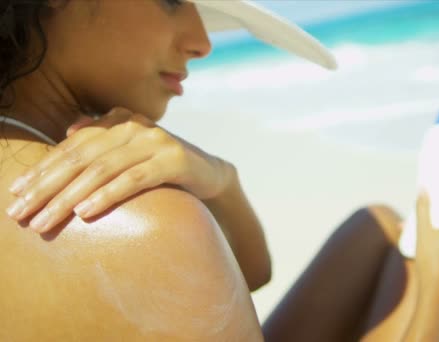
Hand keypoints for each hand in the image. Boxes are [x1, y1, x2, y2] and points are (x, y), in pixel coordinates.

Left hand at [6, 107, 233, 232]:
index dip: (41, 169)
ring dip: (69, 197)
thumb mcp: (131, 154)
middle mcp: (133, 127)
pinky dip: (107, 195)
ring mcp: (155, 141)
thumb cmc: (163, 168)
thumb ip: (104, 142)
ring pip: (102, 169)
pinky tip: (85, 213)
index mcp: (118, 123)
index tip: (15, 194)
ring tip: (45, 221)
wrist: (210, 174)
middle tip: (21, 214)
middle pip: (81, 158)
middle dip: (46, 187)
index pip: (71, 147)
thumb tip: (70, 130)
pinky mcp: (173, 160)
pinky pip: (134, 179)